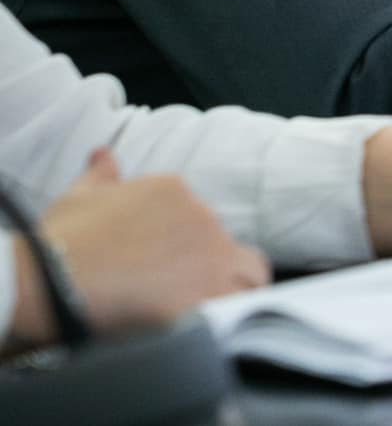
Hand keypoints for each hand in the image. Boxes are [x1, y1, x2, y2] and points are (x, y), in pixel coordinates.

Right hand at [33, 150, 268, 340]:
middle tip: (186, 293)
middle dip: (215, 268)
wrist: (50, 280)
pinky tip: (212, 328)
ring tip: (209, 312)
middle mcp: (202, 217)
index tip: (165, 267)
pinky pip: (241, 307)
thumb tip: (103, 155)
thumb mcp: (78, 198)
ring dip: (235, 290)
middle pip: (229, 246)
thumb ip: (100, 175)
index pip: (201, 218)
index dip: (188, 247)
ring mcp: (210, 254)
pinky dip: (232, 317)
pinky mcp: (209, 293)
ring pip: (250, 274)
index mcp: (175, 190)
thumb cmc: (59, 243)